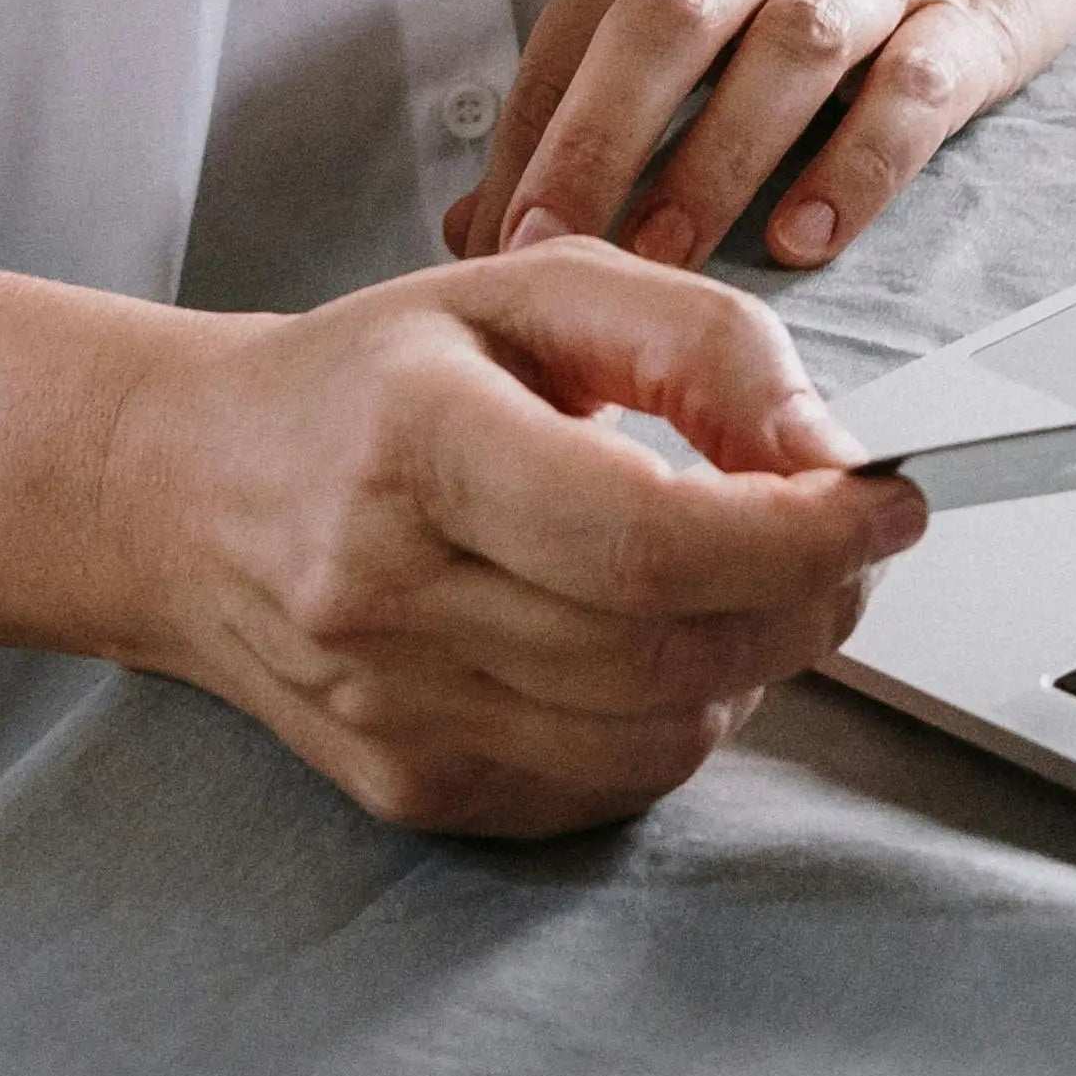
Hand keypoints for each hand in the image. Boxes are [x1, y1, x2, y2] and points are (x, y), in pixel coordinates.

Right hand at [103, 241, 921, 834]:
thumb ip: (704, 345)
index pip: (649, 539)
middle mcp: (388, 595)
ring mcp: (393, 711)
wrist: (187, 493)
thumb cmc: (373, 379)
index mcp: (414, 445)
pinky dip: (679, 717)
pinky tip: (666, 641)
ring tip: (756, 580)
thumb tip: (828, 453)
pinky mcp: (411, 786)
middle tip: (851, 542)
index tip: (888, 501)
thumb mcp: (536, 290)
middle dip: (807, 598)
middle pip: (667, 647)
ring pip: (655, 732)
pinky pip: (608, 783)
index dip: (800, 535)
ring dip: (756, 662)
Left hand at [450, 0, 1075, 277]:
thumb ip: (611, 58)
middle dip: (597, 140)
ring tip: (665, 261)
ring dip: (717, 159)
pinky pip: (914, 87)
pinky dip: (860, 162)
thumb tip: (487, 211)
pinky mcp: (976, 6)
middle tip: (548, 247)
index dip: (528, 135)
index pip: (583, 24)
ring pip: (788, 50)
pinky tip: (812, 233)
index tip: (485, 239)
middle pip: (668, 22)